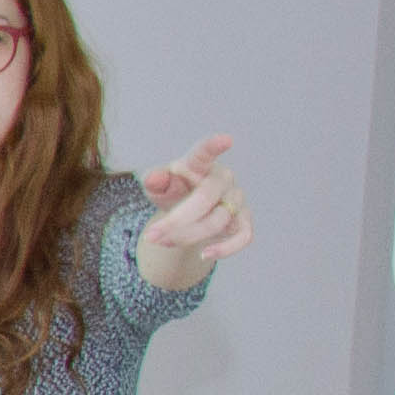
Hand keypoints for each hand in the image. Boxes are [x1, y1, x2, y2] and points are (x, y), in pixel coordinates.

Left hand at [137, 135, 251, 272]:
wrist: (186, 213)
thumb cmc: (173, 191)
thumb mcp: (158, 186)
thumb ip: (155, 180)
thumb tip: (153, 178)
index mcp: (199, 164)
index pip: (205, 153)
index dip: (214, 146)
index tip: (226, 140)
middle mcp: (222, 179)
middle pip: (204, 199)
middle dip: (176, 221)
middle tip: (151, 236)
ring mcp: (236, 199)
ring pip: (217, 221)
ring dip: (186, 236)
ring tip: (161, 241)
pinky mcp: (244, 221)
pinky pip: (243, 236)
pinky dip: (226, 248)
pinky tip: (204, 254)